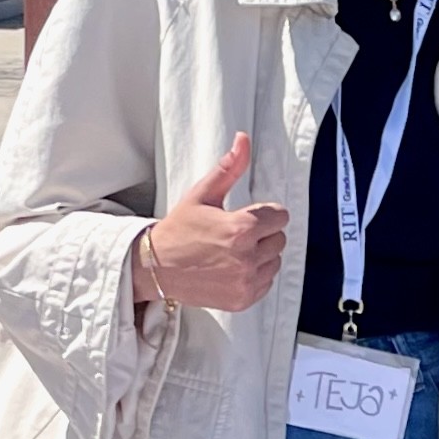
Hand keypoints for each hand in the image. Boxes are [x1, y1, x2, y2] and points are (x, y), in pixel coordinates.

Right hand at [137, 132, 287, 310]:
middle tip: (235, 235)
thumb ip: (229, 169)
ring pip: (275, 261)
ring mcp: (245, 281)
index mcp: (241, 229)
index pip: (280, 216)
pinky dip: (255, 275)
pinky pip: (266, 282)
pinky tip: (232, 268)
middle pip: (280, 239)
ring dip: (261, 255)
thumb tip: (243, 140)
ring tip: (233, 252)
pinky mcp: (242, 299)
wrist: (157, 268)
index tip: (246, 216)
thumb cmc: (179, 229)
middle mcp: (247, 257)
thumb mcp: (202, 194)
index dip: (265, 214)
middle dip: (263, 234)